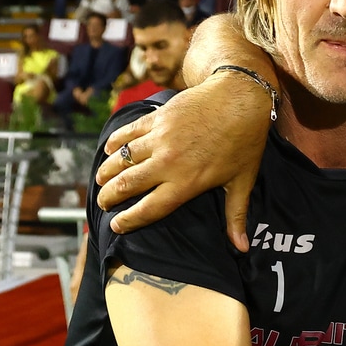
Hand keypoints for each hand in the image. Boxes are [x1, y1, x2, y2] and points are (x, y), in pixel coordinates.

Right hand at [96, 76, 270, 244]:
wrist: (240, 97)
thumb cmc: (245, 142)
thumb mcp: (242, 182)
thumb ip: (236, 216)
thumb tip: (241, 248)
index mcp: (186, 183)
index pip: (149, 209)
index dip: (128, 220)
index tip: (116, 226)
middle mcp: (167, 163)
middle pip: (127, 185)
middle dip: (109, 197)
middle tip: (103, 203)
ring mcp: (159, 138)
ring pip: (122, 159)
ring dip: (106, 171)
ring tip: (100, 180)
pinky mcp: (157, 118)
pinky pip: (128, 132)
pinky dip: (115, 142)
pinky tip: (108, 150)